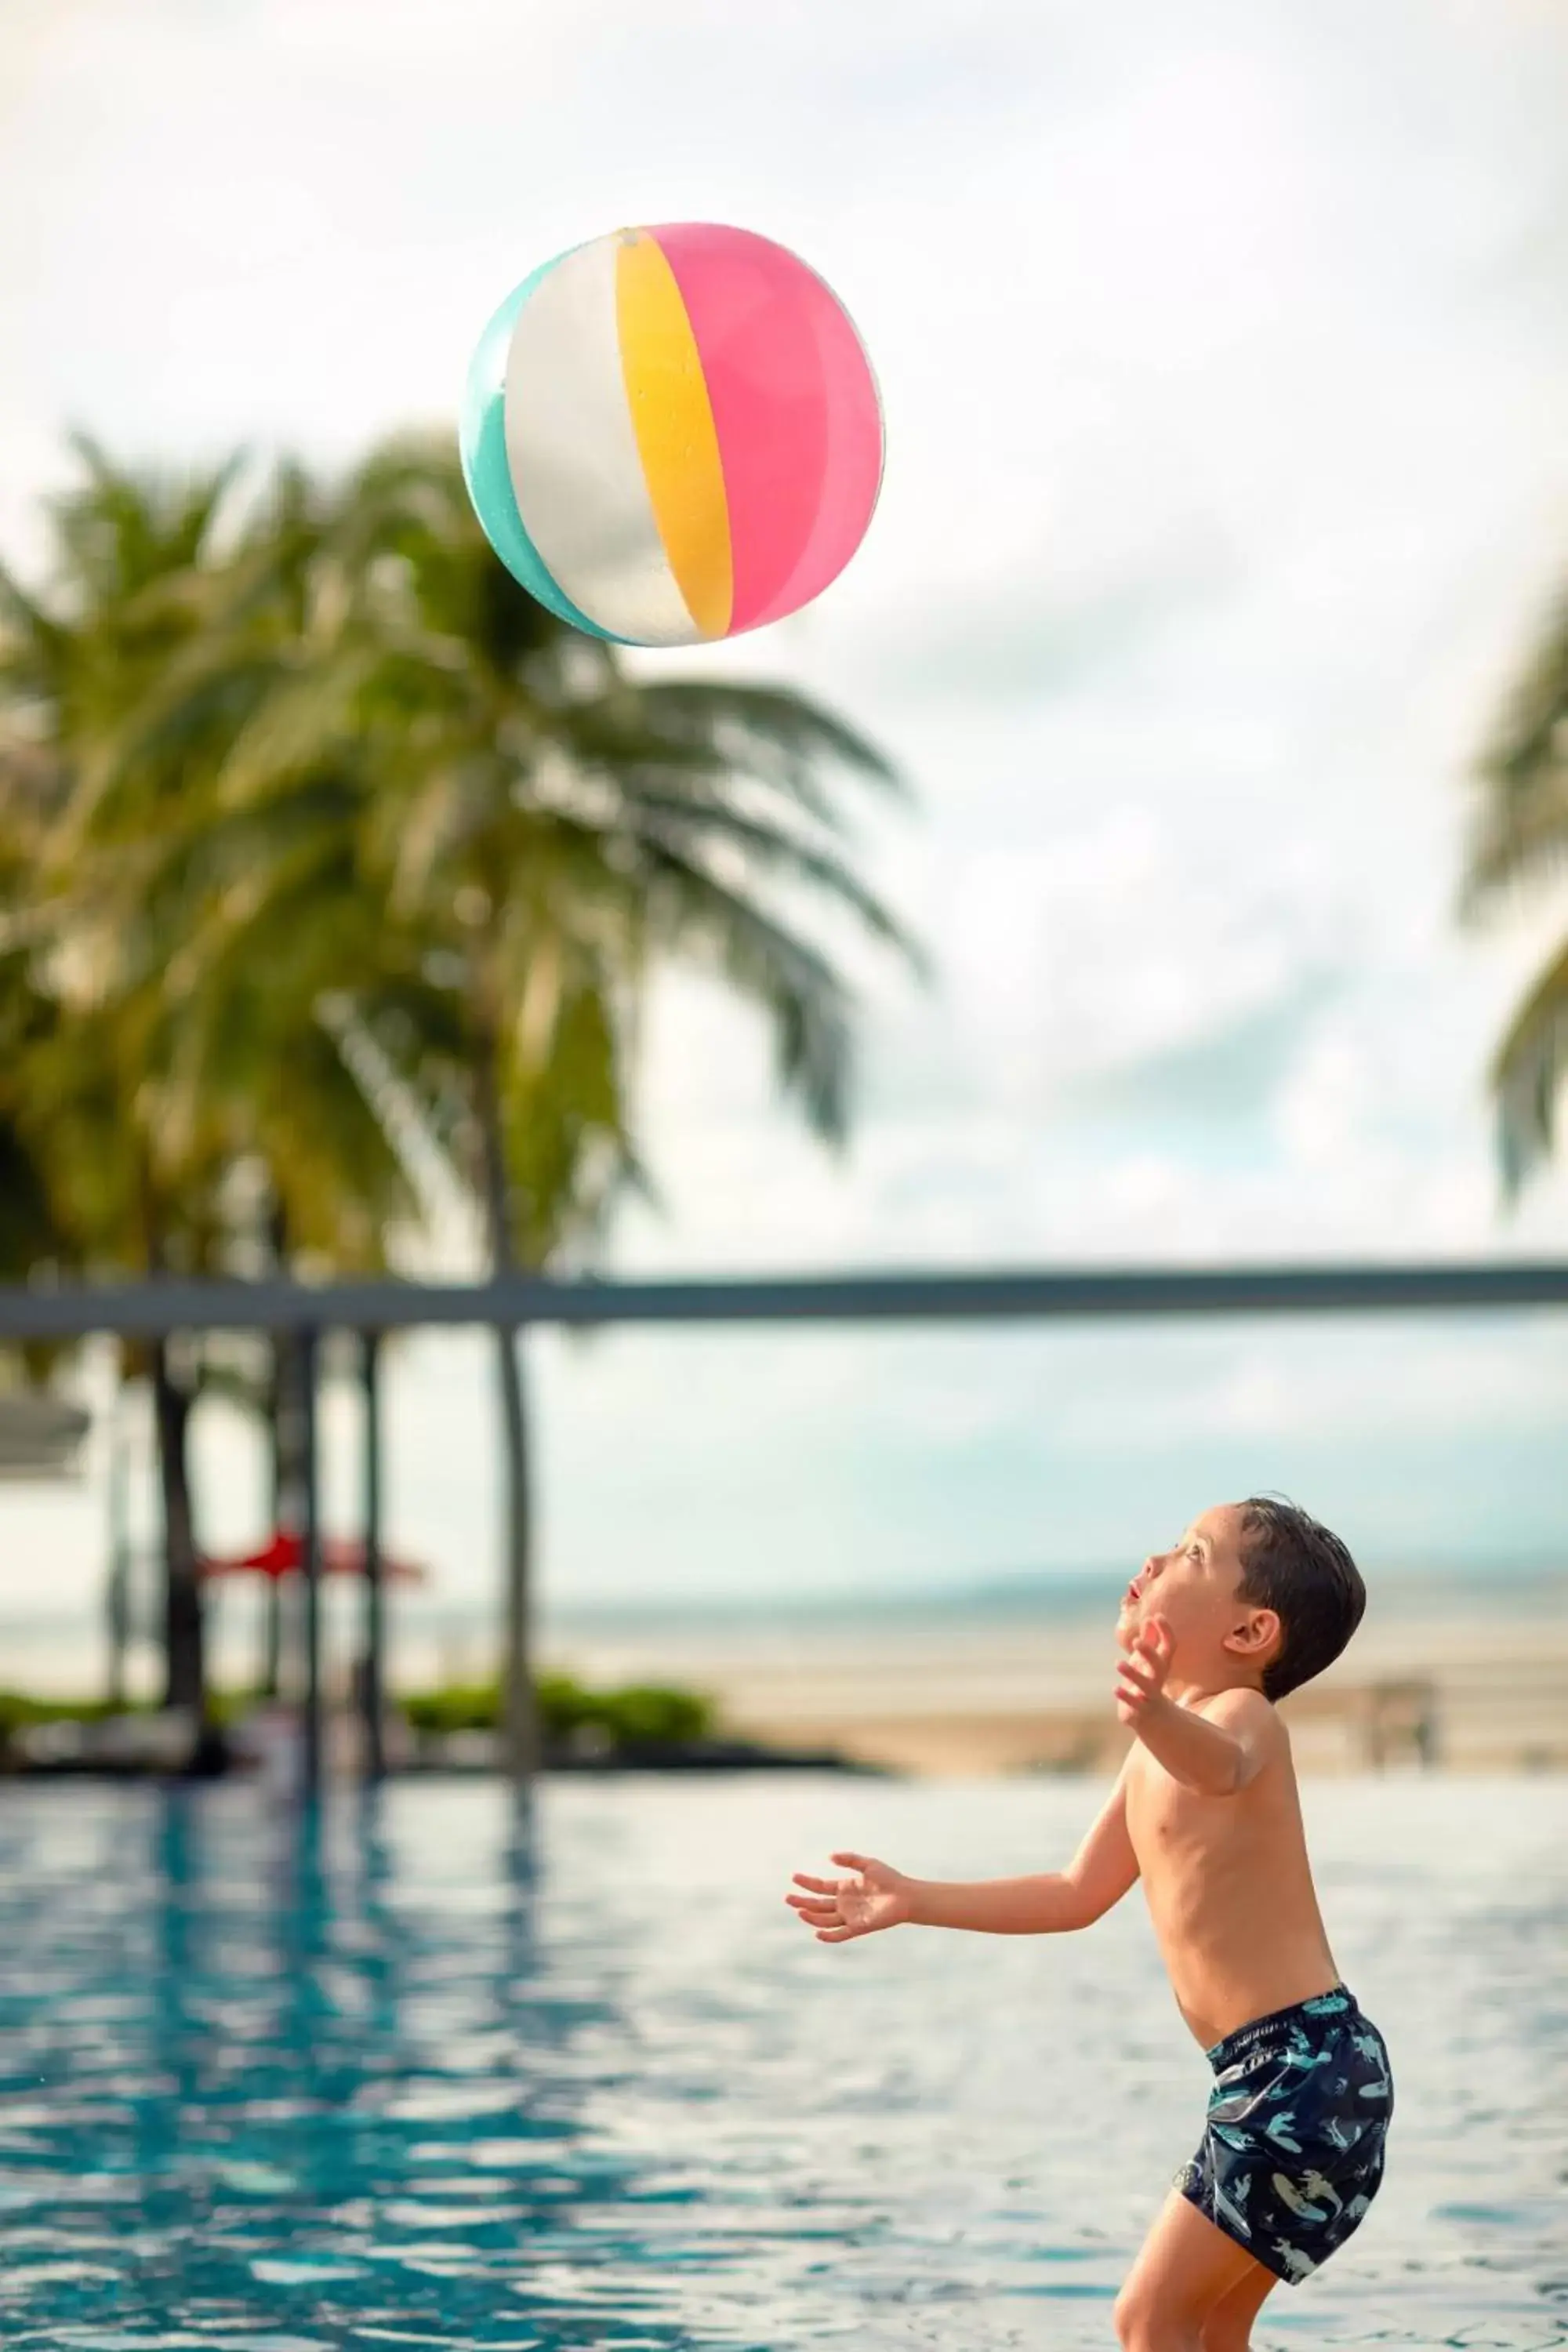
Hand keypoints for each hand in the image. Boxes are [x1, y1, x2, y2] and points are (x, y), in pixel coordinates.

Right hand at [785, 1851, 912, 1942]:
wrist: (906, 1896)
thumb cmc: (889, 1878)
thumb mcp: (868, 1864)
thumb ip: (849, 1859)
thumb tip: (829, 1857)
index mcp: (845, 1888)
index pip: (821, 1887)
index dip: (807, 1882)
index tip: (794, 1877)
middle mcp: (844, 1903)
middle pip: (818, 1904)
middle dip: (802, 1901)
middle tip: (787, 1898)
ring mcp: (850, 1916)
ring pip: (825, 1919)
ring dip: (812, 1917)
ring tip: (799, 1911)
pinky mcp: (859, 1927)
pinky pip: (841, 1934)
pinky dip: (829, 1936)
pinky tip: (817, 1933)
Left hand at [1116, 1616, 1174, 1726]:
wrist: (1154, 1720)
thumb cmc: (1148, 1683)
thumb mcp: (1147, 1661)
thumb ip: (1149, 1641)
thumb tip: (1150, 1619)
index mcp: (1161, 1666)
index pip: (1169, 1647)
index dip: (1166, 1632)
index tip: (1158, 1616)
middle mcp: (1158, 1680)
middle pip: (1160, 1665)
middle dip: (1149, 1653)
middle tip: (1136, 1641)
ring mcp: (1150, 1696)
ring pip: (1147, 1685)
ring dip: (1133, 1675)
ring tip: (1118, 1663)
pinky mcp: (1140, 1711)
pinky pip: (1134, 1704)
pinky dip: (1126, 1697)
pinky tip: (1115, 1689)